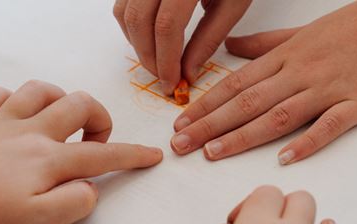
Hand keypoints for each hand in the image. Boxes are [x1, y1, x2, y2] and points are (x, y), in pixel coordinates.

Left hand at [0, 80, 162, 223]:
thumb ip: (73, 204)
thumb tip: (89, 189)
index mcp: (48, 160)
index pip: (102, 155)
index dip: (132, 156)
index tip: (151, 156)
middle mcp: (28, 133)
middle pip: (78, 105)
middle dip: (99, 118)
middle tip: (97, 141)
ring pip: (40, 90)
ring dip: (59, 99)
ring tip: (61, 122)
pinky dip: (14, 100)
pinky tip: (15, 116)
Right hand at [113, 0, 252, 94]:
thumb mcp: (233, 4)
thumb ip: (209, 39)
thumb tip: (187, 72)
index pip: (167, 26)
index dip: (167, 60)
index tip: (172, 83)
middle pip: (139, 21)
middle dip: (149, 57)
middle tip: (163, 78)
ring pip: (125, 13)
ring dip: (137, 44)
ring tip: (158, 62)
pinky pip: (123, 3)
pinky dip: (132, 27)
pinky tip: (150, 40)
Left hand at [170, 0, 356, 163]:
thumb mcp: (304, 31)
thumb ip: (265, 44)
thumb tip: (231, 47)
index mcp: (287, 56)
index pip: (237, 84)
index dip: (205, 105)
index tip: (179, 122)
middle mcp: (301, 72)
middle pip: (247, 103)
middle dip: (209, 125)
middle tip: (179, 145)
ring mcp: (329, 88)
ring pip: (278, 115)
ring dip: (243, 136)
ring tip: (213, 154)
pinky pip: (329, 125)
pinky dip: (307, 141)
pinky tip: (285, 158)